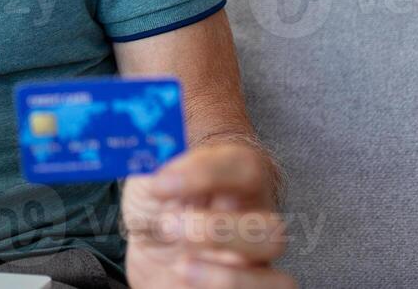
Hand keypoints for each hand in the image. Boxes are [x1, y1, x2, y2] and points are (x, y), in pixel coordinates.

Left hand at [121, 143, 291, 288]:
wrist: (153, 245)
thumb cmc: (158, 204)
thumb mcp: (148, 176)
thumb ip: (150, 161)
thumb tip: (140, 144)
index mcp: (236, 182)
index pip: (243, 167)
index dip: (204, 173)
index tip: (160, 183)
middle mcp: (255, 224)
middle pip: (271, 230)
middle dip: (218, 231)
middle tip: (169, 226)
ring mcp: (254, 264)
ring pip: (277, 281)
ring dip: (225, 276)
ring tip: (179, 265)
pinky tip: (184, 282)